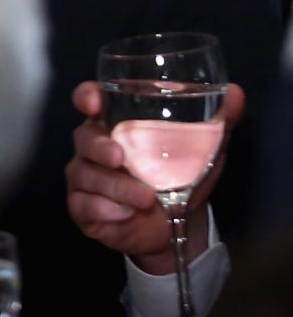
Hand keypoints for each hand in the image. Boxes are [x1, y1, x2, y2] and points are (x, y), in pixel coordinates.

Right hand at [65, 80, 241, 271]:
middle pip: (83, 139)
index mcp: (116, 124)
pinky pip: (83, 205)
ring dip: (116, 187)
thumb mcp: (204, 148)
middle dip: (99, 147)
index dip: (87, 97)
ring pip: (85, 175)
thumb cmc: (182, 177)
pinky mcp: (81, 207)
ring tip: (146, 199)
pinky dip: (106, 210)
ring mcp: (84, 177)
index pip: (90, 100)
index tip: (94, 102)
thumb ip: (219, 120)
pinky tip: (126, 214)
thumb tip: (235, 93)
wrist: (176, 223)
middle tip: (120, 158)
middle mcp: (94, 147)